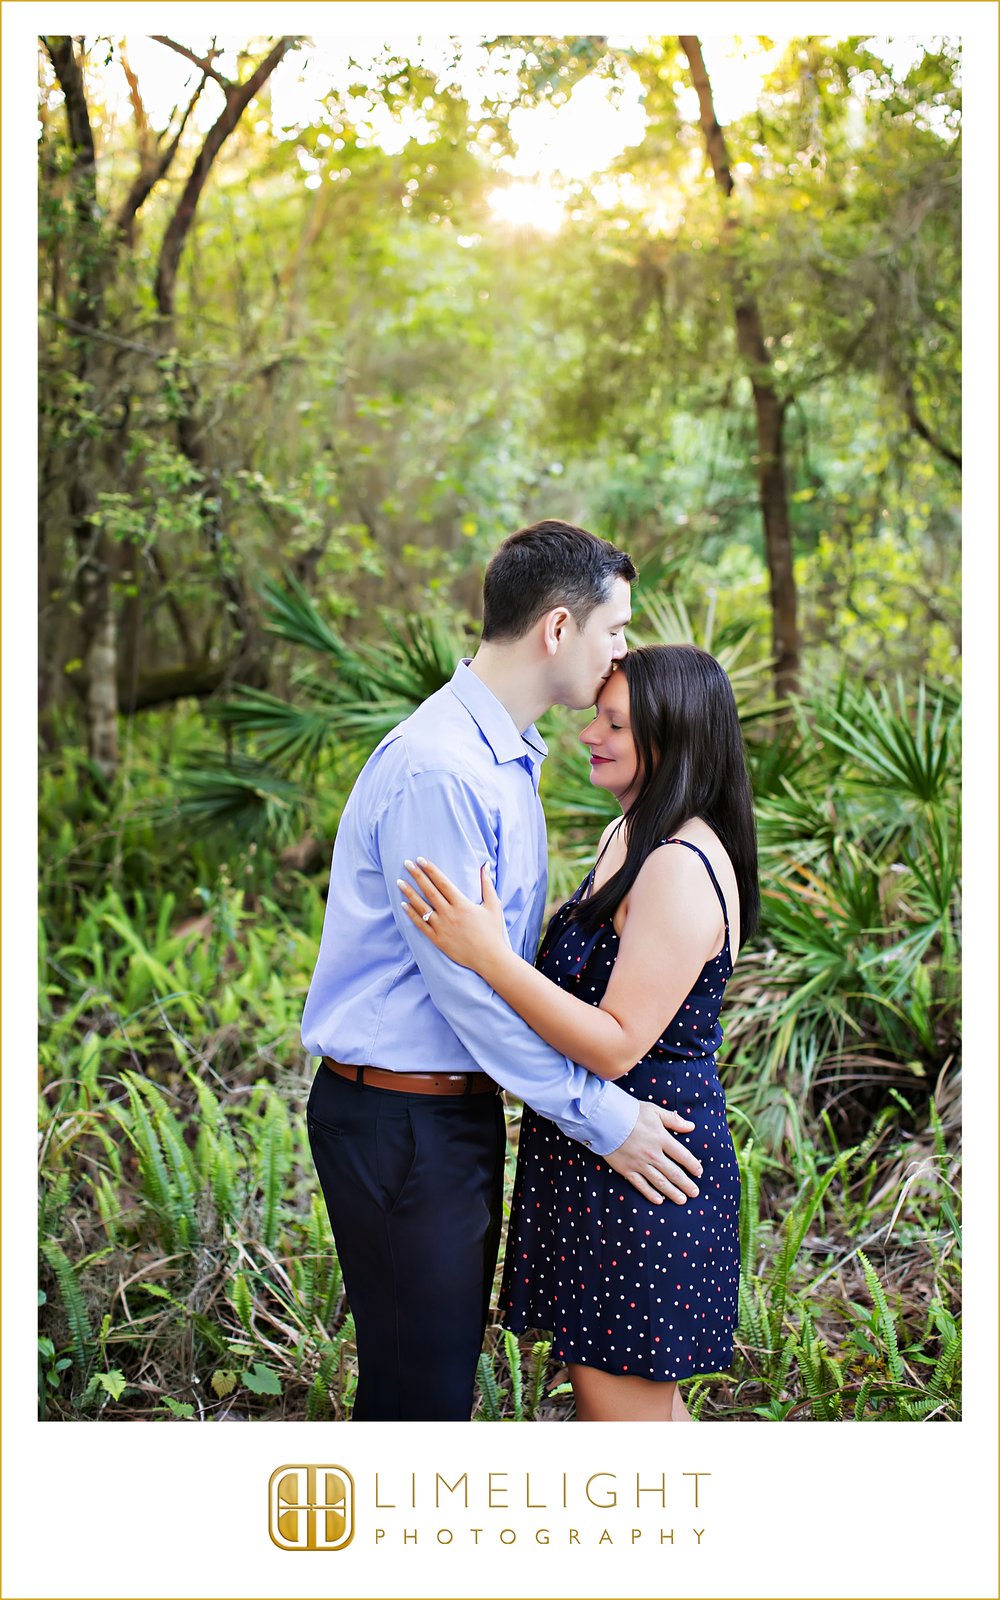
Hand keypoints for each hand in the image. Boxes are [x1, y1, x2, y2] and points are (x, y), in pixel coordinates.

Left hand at [398, 857, 507, 972]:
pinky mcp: (437, 940)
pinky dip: (411, 914)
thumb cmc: (492, 932)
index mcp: (462, 904)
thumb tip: (485, 865)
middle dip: (417, 876)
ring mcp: (442, 927)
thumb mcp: (493, 905)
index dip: (431, 870)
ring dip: (409, 893)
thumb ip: (487, 884)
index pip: (442, 882)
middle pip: (429, 891)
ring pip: (421, 907)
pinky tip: (404, 905)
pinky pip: (421, 925)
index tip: (420, 859)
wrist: (489, 958)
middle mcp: (449, 914)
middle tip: (406, 863)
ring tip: (399, 882)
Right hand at [604, 1101, 702, 1205]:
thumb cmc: (630, 1112)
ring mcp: (639, 1163)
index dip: (692, 1165)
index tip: (699, 1172)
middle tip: (695, 1193)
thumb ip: (673, 1120)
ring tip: (682, 1200)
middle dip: (686, 1184)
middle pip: (673, 1172)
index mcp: (661, 1138)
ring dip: (672, 1192)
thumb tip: (691, 1126)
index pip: (682, 1155)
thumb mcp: (654, 1111)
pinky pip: (641, 1185)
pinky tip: (659, 1200)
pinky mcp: (626, 1169)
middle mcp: (652, 1154)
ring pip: (659, 1182)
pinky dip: (650, 1193)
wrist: (605, 1119)